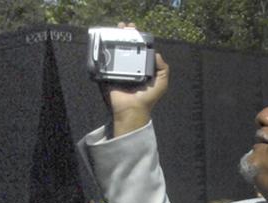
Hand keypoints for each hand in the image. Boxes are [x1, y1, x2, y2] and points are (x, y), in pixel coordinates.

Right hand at [103, 22, 169, 137]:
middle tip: (123, 27)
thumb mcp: (162, 82)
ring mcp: (118, 71)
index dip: (137, 38)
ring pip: (115, 52)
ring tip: (114, 30)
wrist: (132, 109)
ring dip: (113, 40)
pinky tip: (104, 44)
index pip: (139, 48)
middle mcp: (130, 67)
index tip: (135, 29)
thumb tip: (156, 53)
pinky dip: (103, 54)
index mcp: (141, 67)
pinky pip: (105, 63)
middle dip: (125, 35)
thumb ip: (163, 68)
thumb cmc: (148, 98)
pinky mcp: (108, 76)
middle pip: (126, 47)